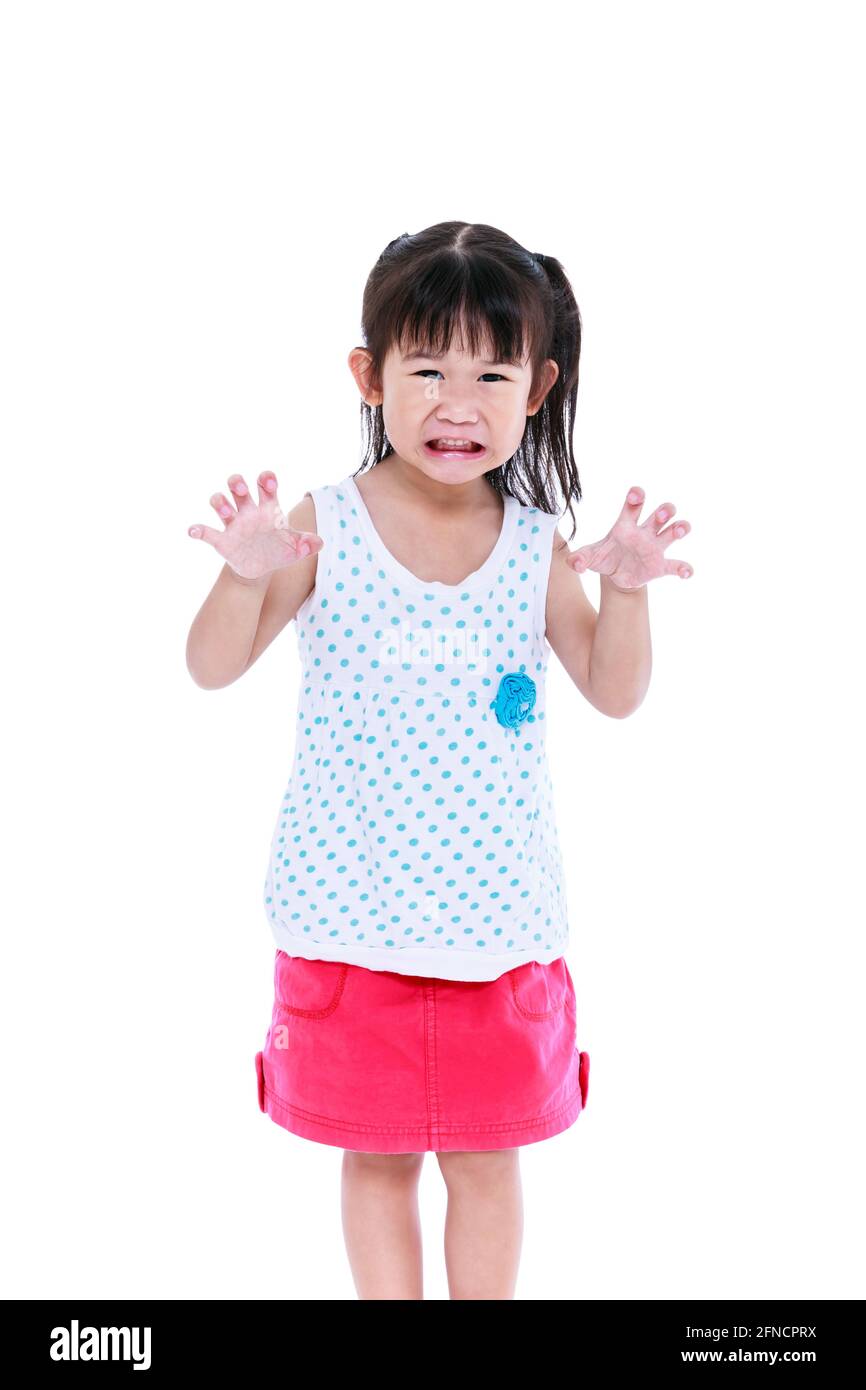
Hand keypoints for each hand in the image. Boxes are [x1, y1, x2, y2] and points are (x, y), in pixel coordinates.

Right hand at [187, 472, 322, 579]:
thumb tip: (319, 542)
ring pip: (221, 504)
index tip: (268, 482)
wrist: (261, 569)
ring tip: (226, 511)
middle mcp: (248, 512)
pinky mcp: (222, 540)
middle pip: (238, 488)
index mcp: (267, 508)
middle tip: (242, 489)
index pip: (265, 485)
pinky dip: (198, 530)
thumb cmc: (279, 550)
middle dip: (237, 483)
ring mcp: (233, 524)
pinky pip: (207, 532)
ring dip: (220, 503)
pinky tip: (194, 531)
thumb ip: (307, 544)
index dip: (266, 479)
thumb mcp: (295, 548)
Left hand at [568, 486, 692, 590]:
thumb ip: (579, 558)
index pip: (634, 505)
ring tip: (679, 531)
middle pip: (661, 513)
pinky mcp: (660, 566)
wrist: (616, 577)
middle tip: (661, 516)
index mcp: (626, 525)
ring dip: (679, 528)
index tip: (636, 495)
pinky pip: (676, 565)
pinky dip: (683, 568)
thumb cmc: (605, 558)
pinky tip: (687, 572)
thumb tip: (574, 564)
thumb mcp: (590, 557)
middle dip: (664, 511)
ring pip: (673, 531)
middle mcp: (644, 532)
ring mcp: (655, 547)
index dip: (636, 496)